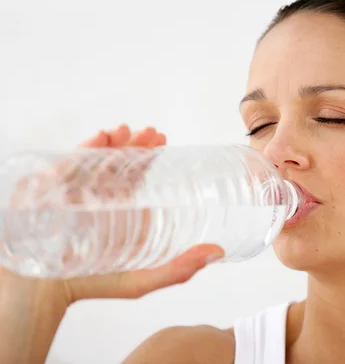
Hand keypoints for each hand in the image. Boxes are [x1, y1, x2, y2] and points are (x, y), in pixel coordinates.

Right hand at [2, 124, 223, 303]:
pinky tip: (102, 138)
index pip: (137, 176)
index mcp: (120, 210)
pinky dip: (84, 148)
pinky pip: (67, 164)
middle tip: (153, 133)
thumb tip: (218, 251)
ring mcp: (74, 192)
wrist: (43, 294)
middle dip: (136, 144)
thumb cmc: (93, 286)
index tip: (163, 140)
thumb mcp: (142, 279)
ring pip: (95, 158)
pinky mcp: (50, 191)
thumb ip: (179, 269)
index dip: (150, 157)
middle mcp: (98, 197)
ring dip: (113, 142)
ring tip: (129, 131)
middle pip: (119, 163)